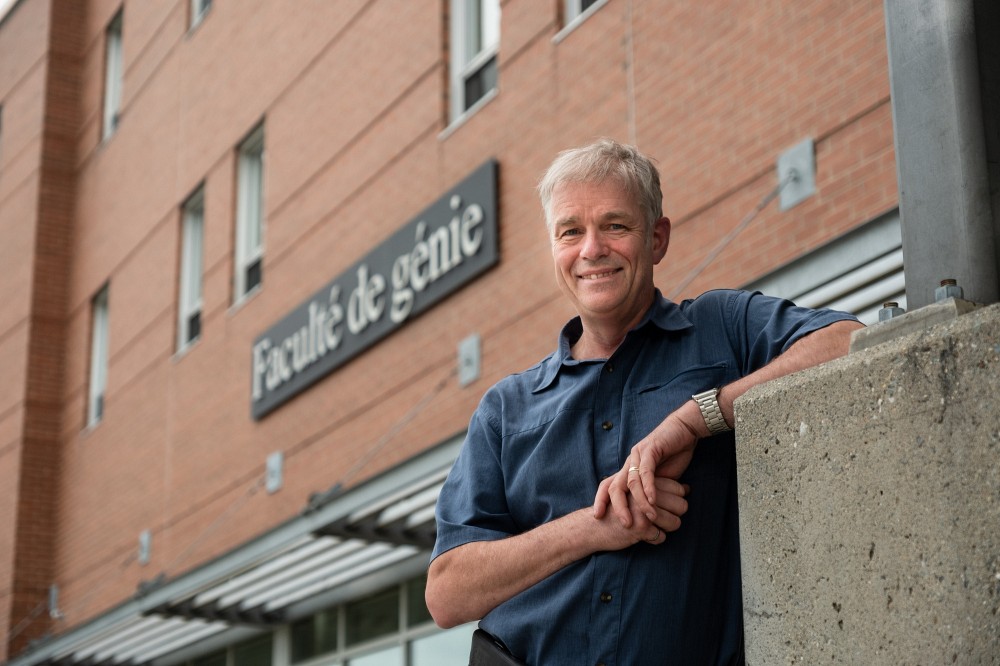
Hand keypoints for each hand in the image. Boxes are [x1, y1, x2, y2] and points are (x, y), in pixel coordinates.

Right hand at [593, 474, 690, 546]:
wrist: (593, 527)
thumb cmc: (616, 510)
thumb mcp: (634, 492)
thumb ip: (659, 487)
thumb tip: (688, 488)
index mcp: (644, 483)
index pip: (678, 489)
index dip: (676, 499)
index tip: (665, 505)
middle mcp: (645, 495)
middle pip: (681, 506)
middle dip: (675, 515)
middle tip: (661, 519)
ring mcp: (643, 511)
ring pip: (675, 523)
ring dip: (668, 528)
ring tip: (655, 528)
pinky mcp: (640, 528)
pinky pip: (662, 537)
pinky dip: (656, 539)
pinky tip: (645, 536)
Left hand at [594, 403, 701, 526]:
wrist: (685, 430)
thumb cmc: (674, 454)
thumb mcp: (661, 478)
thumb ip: (652, 491)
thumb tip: (649, 515)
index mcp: (628, 469)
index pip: (608, 485)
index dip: (601, 500)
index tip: (597, 516)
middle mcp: (629, 462)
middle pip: (614, 486)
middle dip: (617, 506)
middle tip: (625, 523)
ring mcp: (637, 455)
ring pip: (631, 482)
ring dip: (640, 502)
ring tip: (649, 516)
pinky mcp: (650, 450)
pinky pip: (646, 472)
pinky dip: (649, 488)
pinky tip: (653, 500)